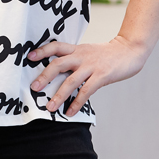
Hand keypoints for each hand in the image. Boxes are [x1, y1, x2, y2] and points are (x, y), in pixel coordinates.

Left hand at [28, 35, 149, 116]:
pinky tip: (70, 112)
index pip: (55, 46)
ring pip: (71, 80)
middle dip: (45, 76)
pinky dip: (77, 103)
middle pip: (58, 64)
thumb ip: (74, 59)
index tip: (29, 57)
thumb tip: (57, 71)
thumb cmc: (106, 54)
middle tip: (34, 88)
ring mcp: (91, 66)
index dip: (42, 51)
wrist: (129, 50)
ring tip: (50, 107)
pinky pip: (86, 91)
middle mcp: (81, 56)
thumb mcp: (87, 51)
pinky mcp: (102, 76)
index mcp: (76, 49)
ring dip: (59, 95)